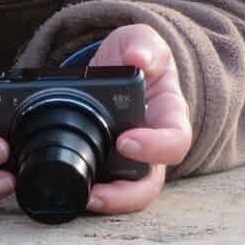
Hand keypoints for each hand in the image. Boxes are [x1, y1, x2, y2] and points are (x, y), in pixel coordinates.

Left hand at [86, 25, 192, 215]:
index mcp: (169, 116)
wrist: (117, 67)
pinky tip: (68, 191)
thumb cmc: (136, 56)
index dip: (155, 147)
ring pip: (128, 195)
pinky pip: (103, 188)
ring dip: (108, 203)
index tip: (126, 141)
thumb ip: (143, 44)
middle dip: (126, 195)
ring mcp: (131, 162)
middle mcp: (154, 146)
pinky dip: (88, 193)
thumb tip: (139, 58)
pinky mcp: (107, 167)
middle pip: (150, 184)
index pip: (175, 140)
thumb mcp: (141, 41)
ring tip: (83, 200)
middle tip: (97, 193)